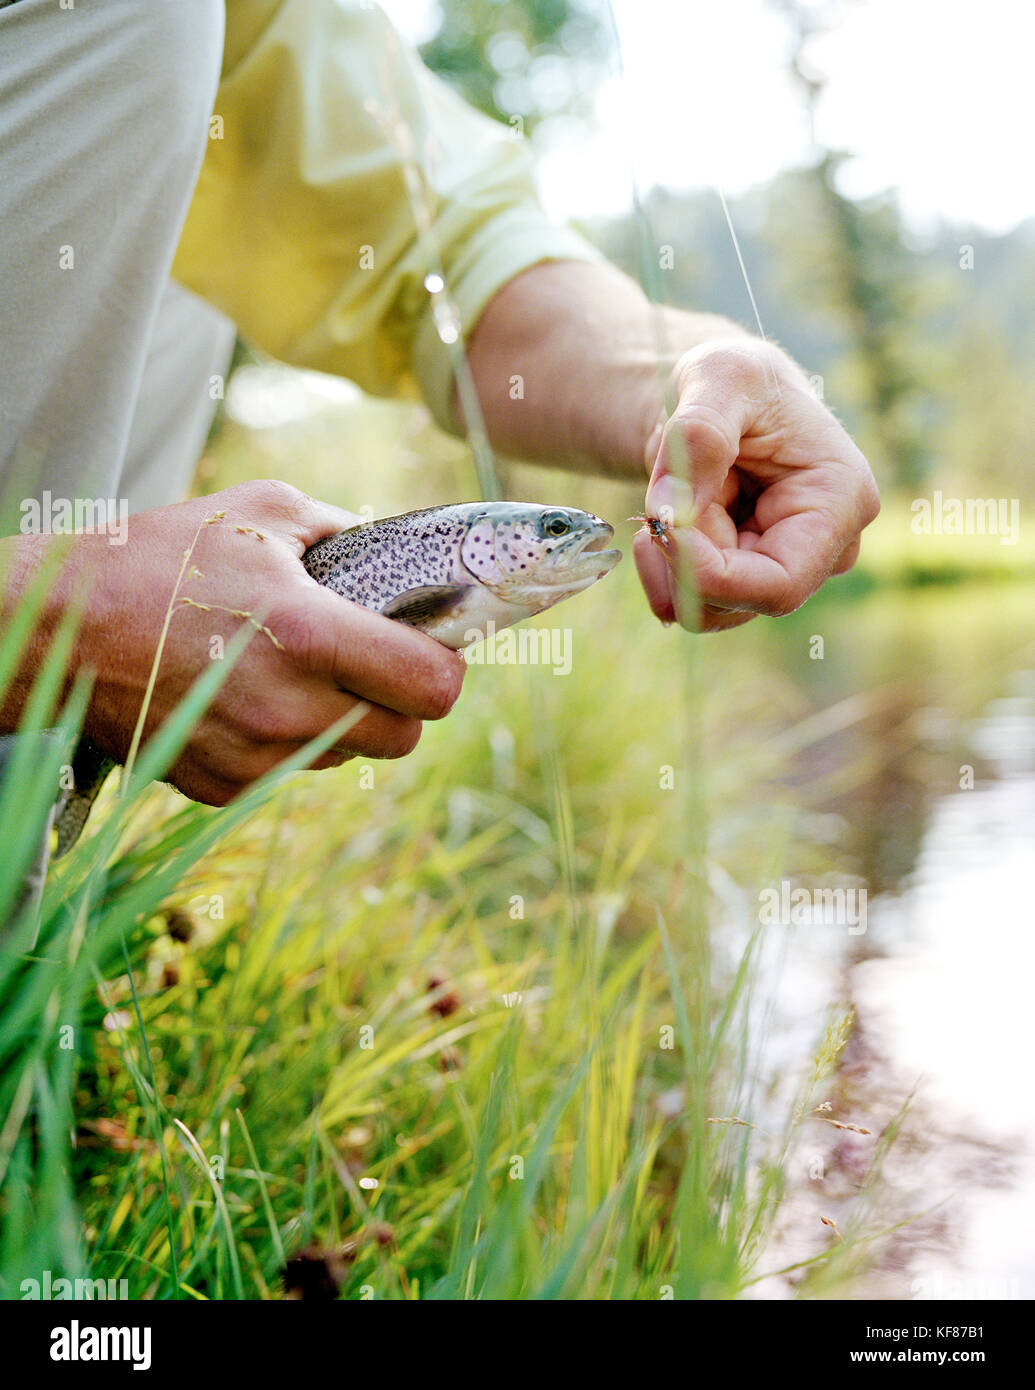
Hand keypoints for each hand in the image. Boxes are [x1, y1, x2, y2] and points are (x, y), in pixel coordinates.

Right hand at [18, 481, 464, 804]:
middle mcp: (287, 708)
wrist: (63, 629)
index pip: (433, 689)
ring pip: (347, 756)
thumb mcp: (265, 510)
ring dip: (342, 721)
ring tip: (293, 671)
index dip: (444, 670)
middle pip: (403, 737)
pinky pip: (292, 771)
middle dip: (400, 702)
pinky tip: (247, 698)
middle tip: (370, 664)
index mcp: (309, 634)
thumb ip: (349, 532)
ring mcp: (254, 757)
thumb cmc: (165, 557)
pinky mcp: (223, 787)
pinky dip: (288, 741)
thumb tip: (408, 554)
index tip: (430, 650)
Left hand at [634, 341, 879, 631]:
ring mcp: (787, 568)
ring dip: (670, 558)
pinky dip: (663, 571)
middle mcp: (825, 549)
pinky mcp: (751, 579)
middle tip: (663, 492)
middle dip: (683, 554)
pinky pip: (692, 606)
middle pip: (736, 600)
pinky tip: (664, 524)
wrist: (719, 394)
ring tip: (672, 493)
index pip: (779, 584)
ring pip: (707, 609)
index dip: (708, 575)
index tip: (660, 529)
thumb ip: (700, 437)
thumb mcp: (718, 376)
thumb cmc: (733, 377)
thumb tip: (673, 514)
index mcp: (840, 502)